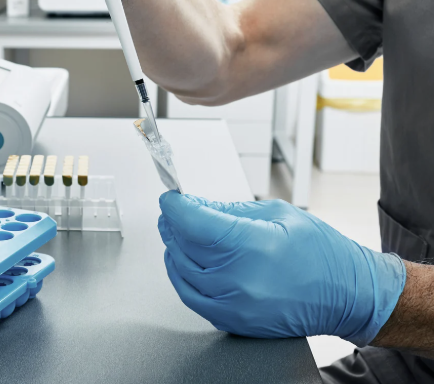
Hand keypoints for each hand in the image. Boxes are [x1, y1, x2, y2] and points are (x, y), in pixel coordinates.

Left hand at [158, 192, 405, 345]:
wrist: (350, 295)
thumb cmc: (322, 253)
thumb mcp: (278, 214)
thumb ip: (231, 209)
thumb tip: (197, 205)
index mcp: (253, 245)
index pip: (193, 223)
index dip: (175, 207)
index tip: (170, 198)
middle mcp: (240, 278)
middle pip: (183, 247)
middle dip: (172, 225)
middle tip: (171, 212)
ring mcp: (236, 305)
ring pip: (182, 274)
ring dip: (173, 250)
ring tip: (174, 234)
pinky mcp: (236, 321)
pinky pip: (193, 298)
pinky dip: (182, 278)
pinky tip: (182, 263)